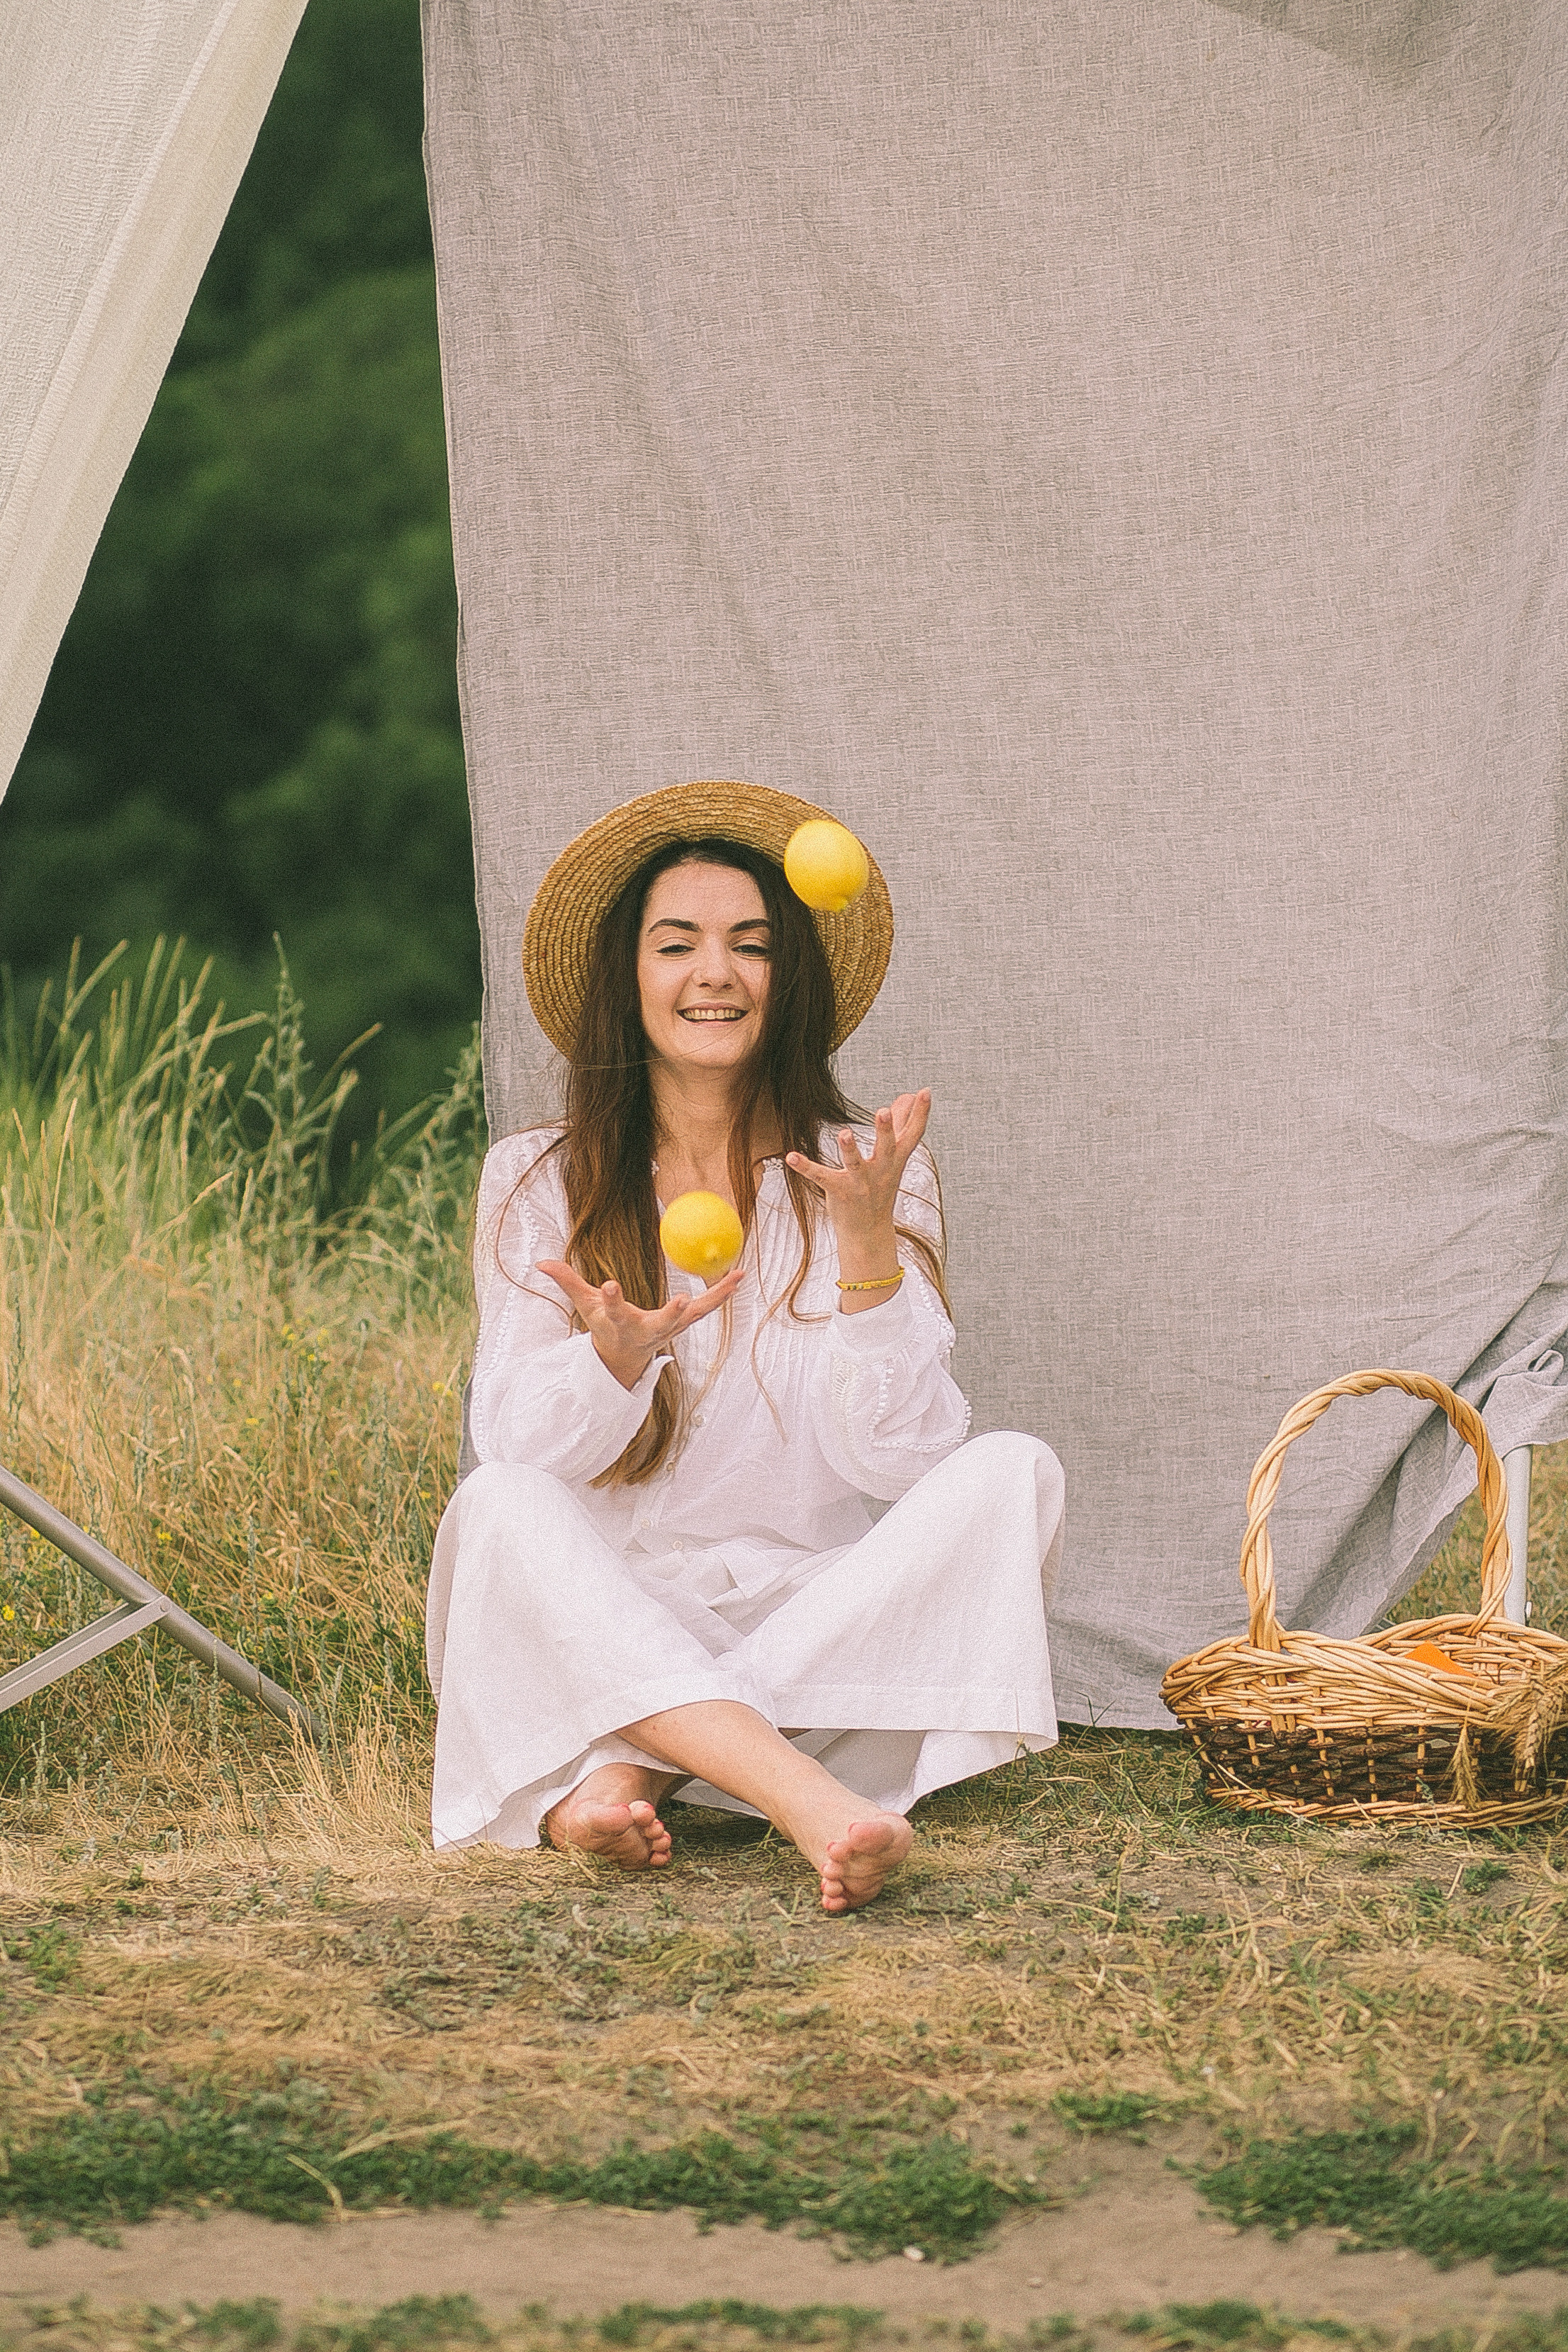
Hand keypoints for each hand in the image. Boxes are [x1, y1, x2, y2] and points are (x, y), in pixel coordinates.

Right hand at [536, 1258, 743, 1389]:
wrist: (625, 1356)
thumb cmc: (604, 1325)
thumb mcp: (585, 1305)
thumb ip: (566, 1282)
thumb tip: (540, 1262)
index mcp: (620, 1323)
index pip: (612, 1310)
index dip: (610, 1299)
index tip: (608, 1286)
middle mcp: (648, 1329)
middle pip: (661, 1322)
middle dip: (672, 1314)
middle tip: (684, 1301)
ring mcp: (670, 1329)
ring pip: (695, 1315)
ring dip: (714, 1298)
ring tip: (734, 1277)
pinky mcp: (685, 1323)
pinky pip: (707, 1308)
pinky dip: (722, 1293)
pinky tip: (738, 1276)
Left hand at [785, 1092, 930, 1304]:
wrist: (869, 1233)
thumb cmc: (880, 1187)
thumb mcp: (894, 1157)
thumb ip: (900, 1125)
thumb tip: (908, 1095)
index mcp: (897, 1160)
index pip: (913, 1135)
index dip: (921, 1113)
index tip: (926, 1091)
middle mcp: (882, 1170)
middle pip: (887, 1148)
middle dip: (886, 1131)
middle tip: (884, 1111)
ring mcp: (861, 1183)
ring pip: (856, 1165)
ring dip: (850, 1149)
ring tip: (844, 1133)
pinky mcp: (839, 1191)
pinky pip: (822, 1177)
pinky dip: (806, 1167)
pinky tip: (791, 1157)